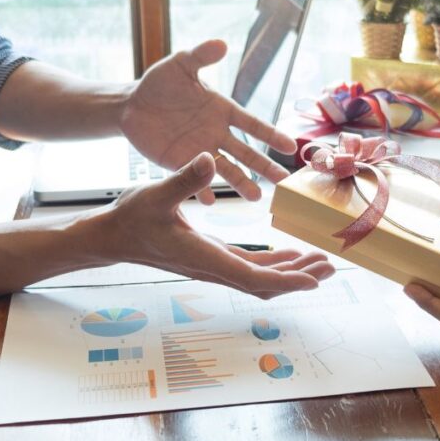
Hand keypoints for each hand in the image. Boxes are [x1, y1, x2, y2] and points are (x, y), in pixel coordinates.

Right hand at [89, 152, 335, 298]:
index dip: (286, 280)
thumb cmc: (130, 218)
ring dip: (289, 271)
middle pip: (264, 281)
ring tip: (318, 262)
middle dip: (298, 277)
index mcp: (204, 257)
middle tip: (330, 267)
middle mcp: (212, 266)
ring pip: (258, 276)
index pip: (253, 276)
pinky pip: (248, 266)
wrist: (109, 237)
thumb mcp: (156, 193)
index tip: (314, 281)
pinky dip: (272, 262)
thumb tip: (211, 159)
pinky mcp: (208, 256)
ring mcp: (211, 264)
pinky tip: (288, 254)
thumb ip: (185, 178)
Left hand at [120, 39, 296, 203]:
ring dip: (240, 183)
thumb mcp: (180, 65)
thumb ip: (200, 56)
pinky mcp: (180, 163)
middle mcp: (216, 133)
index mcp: (222, 110)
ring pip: (226, 169)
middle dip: (264, 166)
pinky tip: (208, 201)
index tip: (290, 146)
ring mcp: (200, 151)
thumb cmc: (159, 83)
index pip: (252, 124)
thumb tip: (221, 44)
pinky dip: (201, 190)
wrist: (131, 105)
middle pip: (246, 153)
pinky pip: (194, 179)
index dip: (271, 134)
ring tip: (256, 199)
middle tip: (284, 181)